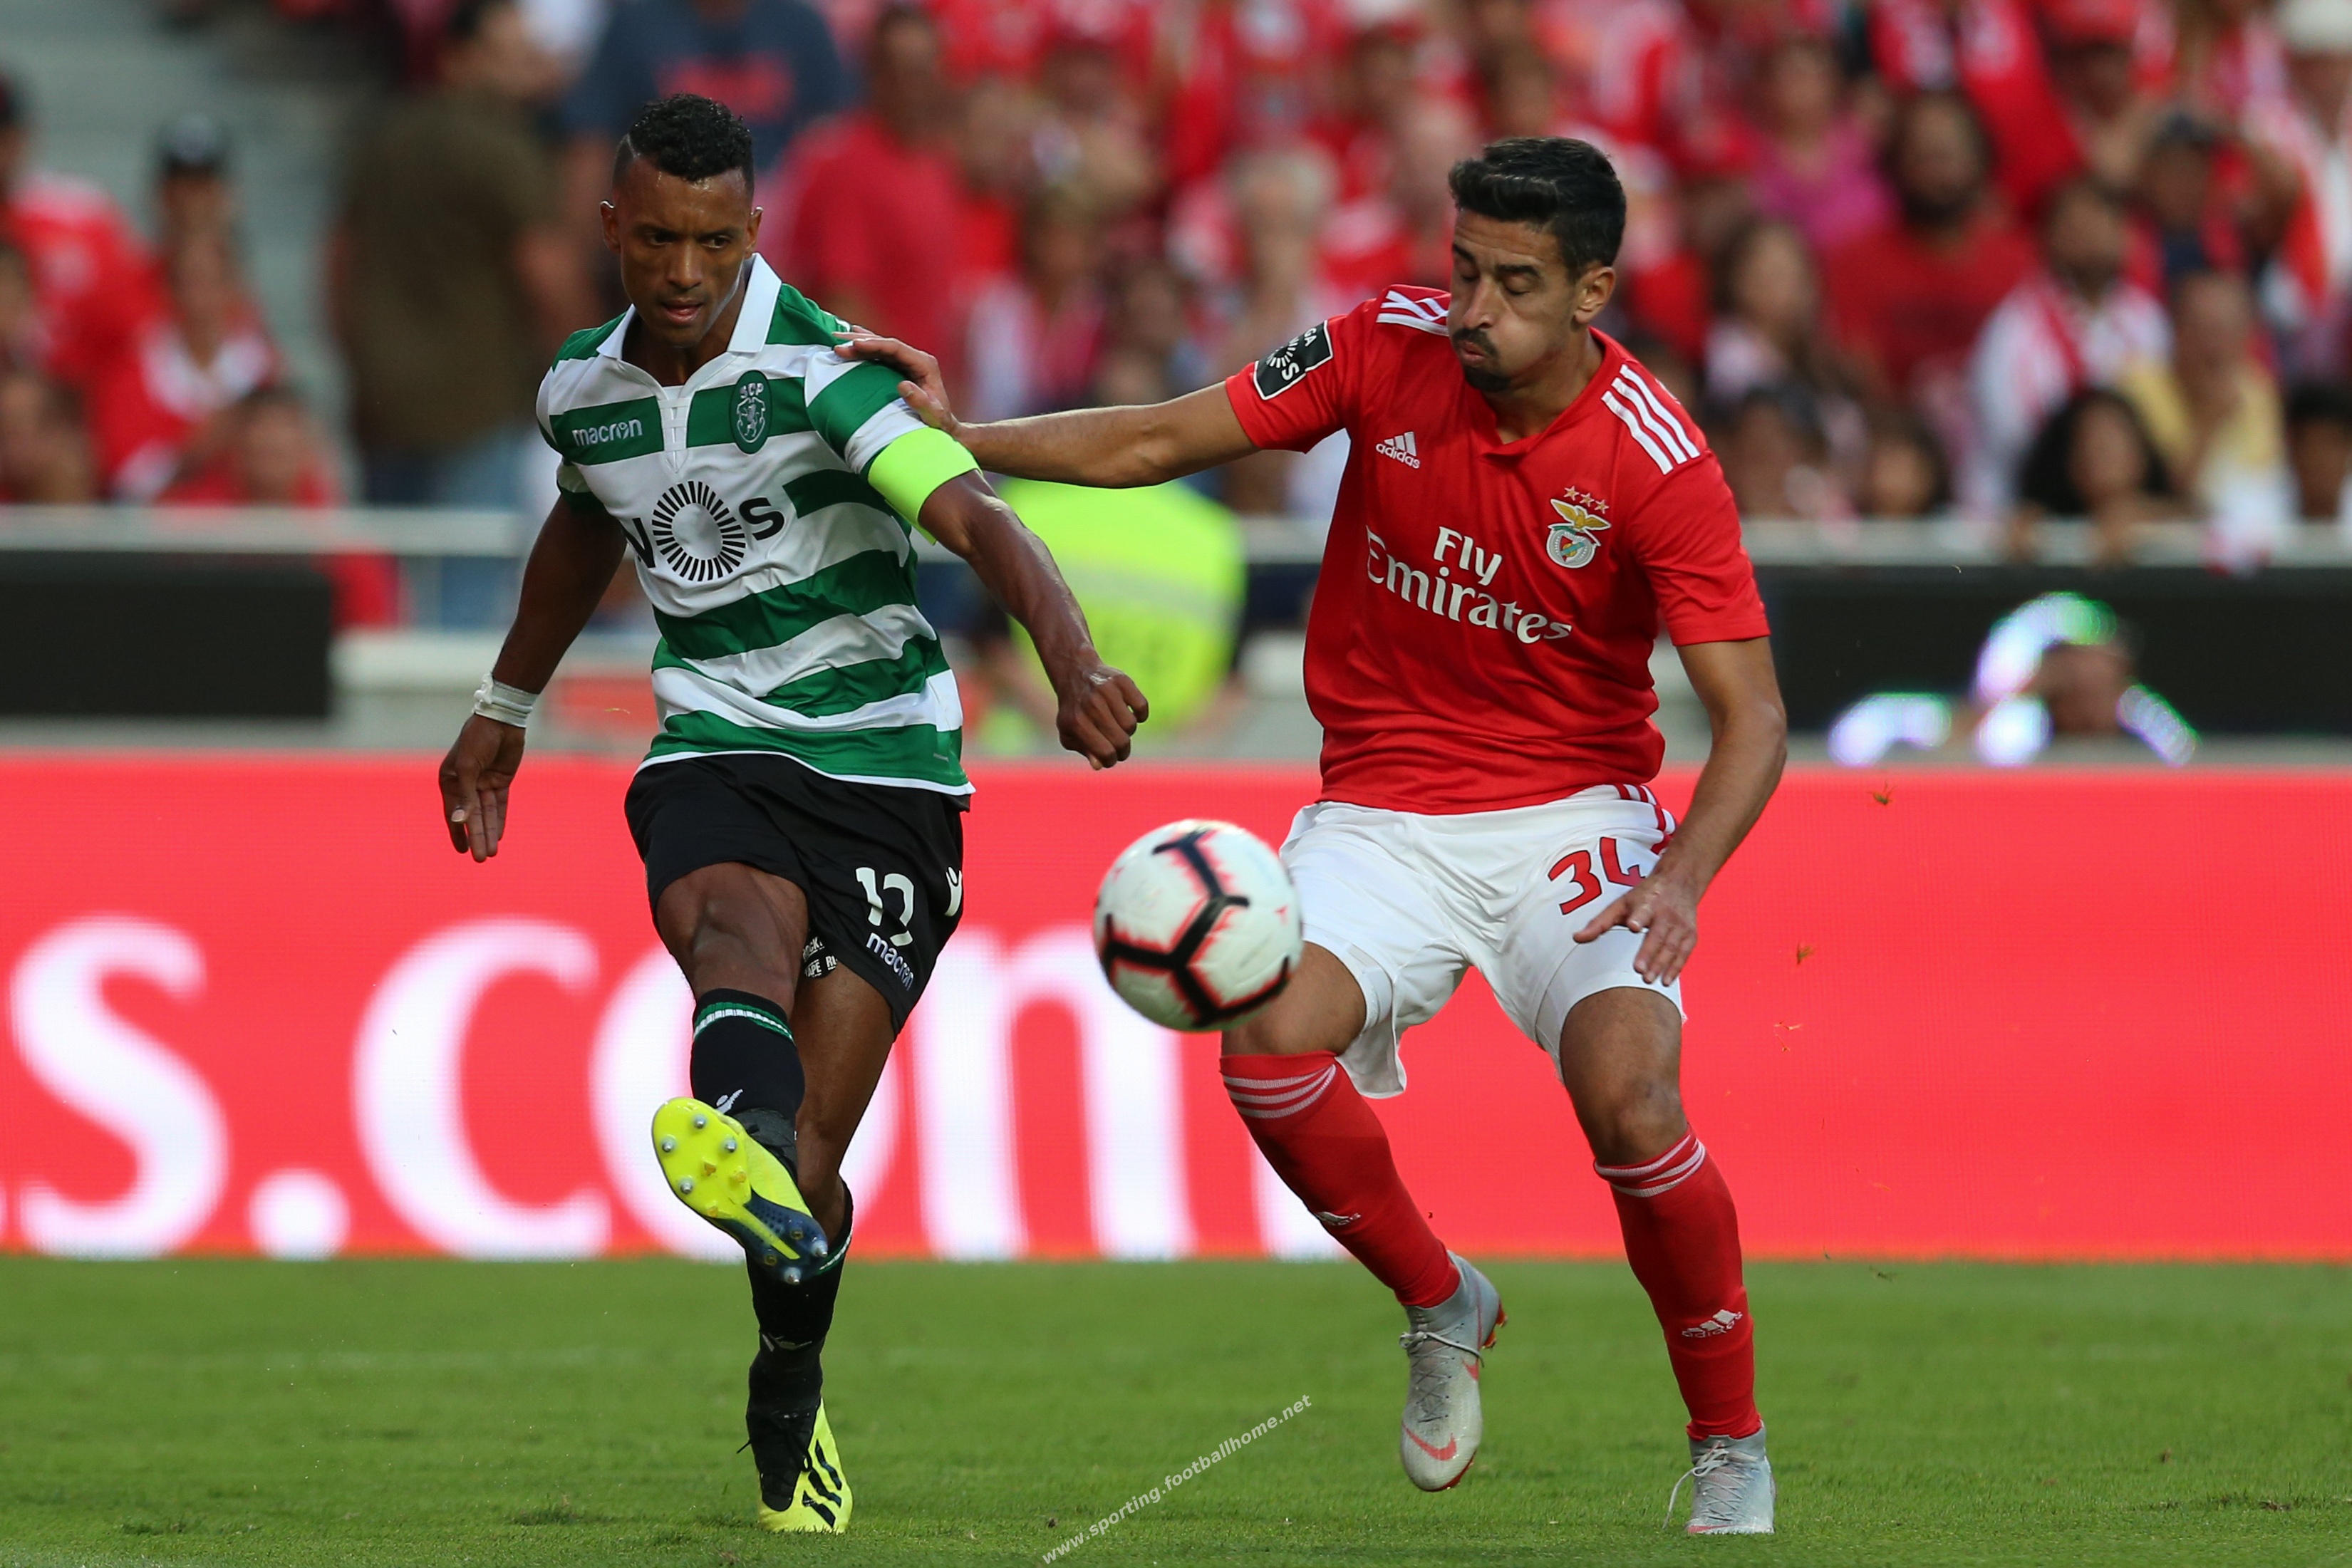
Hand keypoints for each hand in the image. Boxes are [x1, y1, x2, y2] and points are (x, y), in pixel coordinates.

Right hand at [438, 713, 526, 860]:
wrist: (501, 720)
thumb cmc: (477, 740)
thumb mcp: (468, 768)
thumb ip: (464, 796)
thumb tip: (458, 821)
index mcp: (450, 780)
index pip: (452, 813)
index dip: (457, 833)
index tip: (462, 852)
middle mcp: (465, 784)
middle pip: (472, 817)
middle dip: (477, 837)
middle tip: (481, 860)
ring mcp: (483, 783)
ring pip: (487, 814)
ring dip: (489, 832)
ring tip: (491, 853)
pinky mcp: (500, 781)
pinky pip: (499, 805)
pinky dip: (499, 820)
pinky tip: (499, 836)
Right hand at [834, 331, 960, 436]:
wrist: (943, 425)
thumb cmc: (938, 421)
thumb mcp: (932, 414)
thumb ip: (920, 401)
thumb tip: (903, 385)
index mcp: (924, 364)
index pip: (895, 348)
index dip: (874, 344)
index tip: (856, 344)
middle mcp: (916, 359)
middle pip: (885, 344)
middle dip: (861, 340)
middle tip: (839, 340)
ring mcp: (908, 362)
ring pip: (881, 347)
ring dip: (859, 342)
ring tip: (838, 338)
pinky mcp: (901, 368)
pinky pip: (880, 354)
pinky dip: (865, 348)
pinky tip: (852, 341)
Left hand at [1051, 661, 1147, 768]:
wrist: (1075, 673)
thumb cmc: (1074, 710)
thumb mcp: (1070, 732)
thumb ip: (1085, 750)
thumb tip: (1099, 765)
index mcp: (1076, 722)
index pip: (1106, 752)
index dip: (1111, 760)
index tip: (1110, 757)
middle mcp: (1091, 706)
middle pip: (1121, 741)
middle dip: (1123, 750)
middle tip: (1120, 747)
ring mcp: (1106, 691)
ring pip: (1131, 725)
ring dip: (1128, 730)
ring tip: (1118, 725)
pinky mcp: (1121, 681)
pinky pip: (1141, 706)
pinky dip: (1140, 714)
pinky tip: (1130, 711)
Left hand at [1574, 863, 1699, 984]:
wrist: (1680, 881)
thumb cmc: (1645, 895)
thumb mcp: (1621, 903)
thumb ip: (1600, 922)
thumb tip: (1577, 938)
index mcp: (1647, 902)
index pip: (1643, 910)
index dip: (1639, 918)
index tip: (1634, 926)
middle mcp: (1666, 913)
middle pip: (1658, 935)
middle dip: (1649, 952)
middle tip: (1639, 970)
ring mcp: (1681, 924)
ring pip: (1672, 946)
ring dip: (1662, 964)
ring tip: (1649, 979)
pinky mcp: (1691, 933)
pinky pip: (1684, 953)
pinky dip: (1677, 967)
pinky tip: (1667, 980)